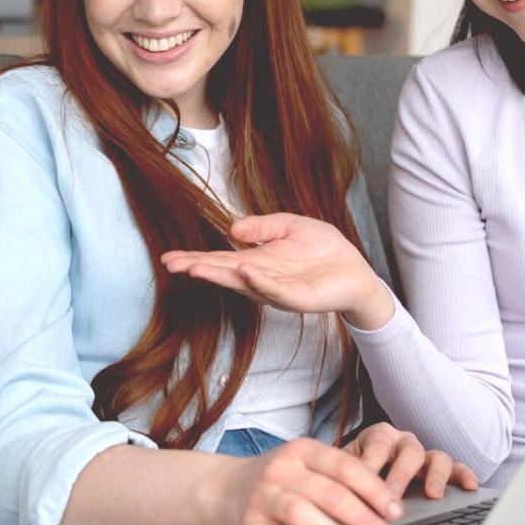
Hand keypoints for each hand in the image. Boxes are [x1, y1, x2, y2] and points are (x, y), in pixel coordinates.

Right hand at [161, 212, 392, 328]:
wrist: (355, 271)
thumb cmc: (323, 250)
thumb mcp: (289, 226)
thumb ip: (262, 226)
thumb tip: (233, 230)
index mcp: (256, 262)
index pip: (220, 260)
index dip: (195, 258)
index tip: (170, 257)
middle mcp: (260, 279)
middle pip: (223, 274)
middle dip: (197, 268)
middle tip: (171, 264)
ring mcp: (276, 290)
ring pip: (243, 284)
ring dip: (219, 276)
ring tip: (196, 267)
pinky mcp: (297, 298)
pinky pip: (275, 289)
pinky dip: (259, 281)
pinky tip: (244, 270)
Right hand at [202, 436, 405, 524]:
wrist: (219, 486)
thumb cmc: (276, 480)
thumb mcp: (304, 465)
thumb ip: (338, 479)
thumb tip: (386, 509)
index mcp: (301, 451)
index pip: (345, 467)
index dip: (374, 490)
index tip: (396, 512)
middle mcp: (281, 469)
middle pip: (329, 492)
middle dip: (363, 518)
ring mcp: (261, 496)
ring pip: (300, 513)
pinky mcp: (245, 524)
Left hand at [346, 422, 478, 498]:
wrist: (359, 470)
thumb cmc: (352, 471)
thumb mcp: (343, 470)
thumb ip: (342, 479)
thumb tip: (335, 501)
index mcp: (378, 436)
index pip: (377, 445)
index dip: (371, 464)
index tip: (362, 484)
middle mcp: (404, 442)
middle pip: (409, 452)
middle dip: (401, 475)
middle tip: (392, 496)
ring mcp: (425, 454)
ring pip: (437, 457)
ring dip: (435, 476)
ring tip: (433, 494)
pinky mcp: (441, 470)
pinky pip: (457, 468)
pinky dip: (464, 476)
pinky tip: (471, 486)